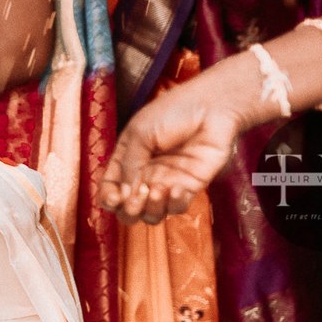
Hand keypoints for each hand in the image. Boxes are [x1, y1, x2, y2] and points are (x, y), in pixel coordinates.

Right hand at [99, 69, 249, 223]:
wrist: (212, 107)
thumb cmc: (173, 112)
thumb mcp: (140, 133)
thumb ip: (129, 165)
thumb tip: (124, 195)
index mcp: (127, 160)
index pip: (111, 188)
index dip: (109, 198)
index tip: (115, 199)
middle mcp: (145, 175)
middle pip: (128, 208)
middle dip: (128, 210)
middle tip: (135, 200)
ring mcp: (167, 182)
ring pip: (152, 214)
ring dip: (151, 209)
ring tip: (157, 190)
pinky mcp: (191, 187)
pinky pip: (177, 207)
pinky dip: (174, 203)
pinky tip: (177, 187)